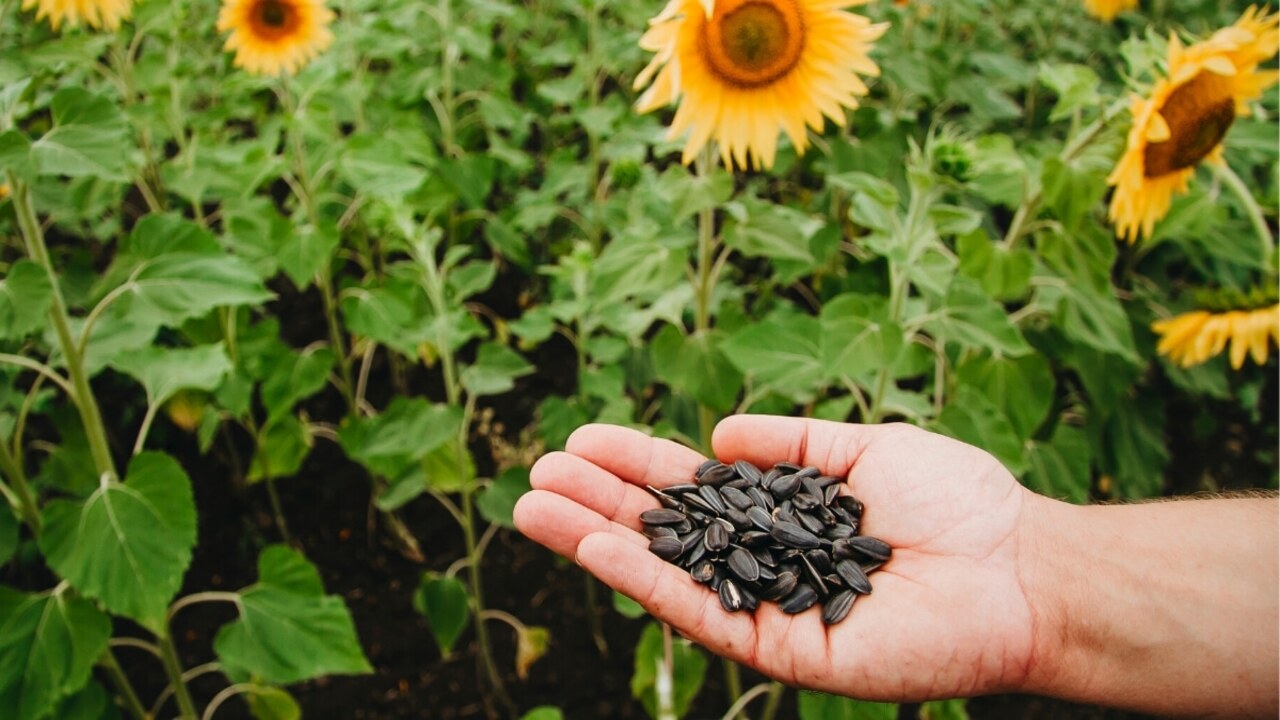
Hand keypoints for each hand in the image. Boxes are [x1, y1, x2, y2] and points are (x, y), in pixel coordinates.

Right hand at [514, 415, 1045, 701]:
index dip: (637, 465)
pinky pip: (699, 611)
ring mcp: (767, 610)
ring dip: (595, 540)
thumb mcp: (863, 449)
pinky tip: (594, 546)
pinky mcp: (779, 650)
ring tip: (532, 504)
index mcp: (783, 518)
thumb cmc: (957, 504)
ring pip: (665, 573)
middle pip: (664, 531)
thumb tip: (715, 435)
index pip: (693, 491)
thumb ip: (791, 443)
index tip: (582, 440)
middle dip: (598, 502)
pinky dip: (643, 578)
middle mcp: (764, 565)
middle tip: (535, 472)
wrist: (1019, 568)